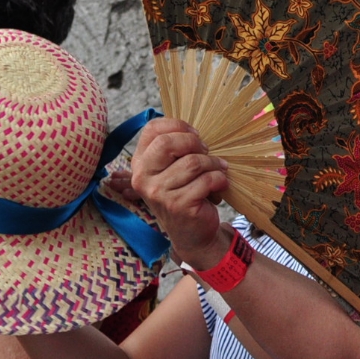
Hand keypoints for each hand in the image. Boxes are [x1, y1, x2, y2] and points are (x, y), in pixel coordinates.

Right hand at [132, 118, 231, 267]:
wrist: (191, 233)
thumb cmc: (185, 193)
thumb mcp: (172, 169)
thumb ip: (175, 148)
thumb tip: (194, 130)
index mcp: (140, 162)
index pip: (152, 129)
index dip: (178, 126)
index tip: (195, 136)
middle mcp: (143, 177)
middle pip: (167, 143)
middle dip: (195, 143)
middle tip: (207, 152)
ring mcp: (158, 193)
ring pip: (193, 162)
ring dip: (213, 164)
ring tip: (218, 171)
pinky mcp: (177, 205)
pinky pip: (206, 180)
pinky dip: (219, 179)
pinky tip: (219, 185)